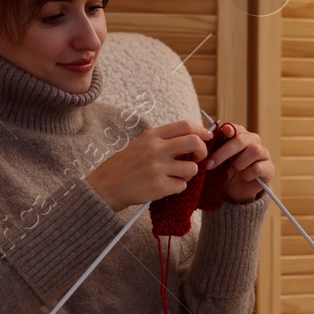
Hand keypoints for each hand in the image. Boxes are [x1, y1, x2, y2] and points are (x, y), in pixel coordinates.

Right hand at [85, 120, 208, 211]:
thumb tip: (192, 137)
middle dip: (203, 151)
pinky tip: (165, 186)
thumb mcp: (141, 144)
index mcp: (152, 136)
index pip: (185, 126)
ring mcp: (158, 168)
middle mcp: (156, 149)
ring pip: (192, 168)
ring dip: (189, 174)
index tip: (207, 137)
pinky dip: (177, 187)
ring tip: (177, 175)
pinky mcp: (159, 186)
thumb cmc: (125, 165)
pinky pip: (182, 186)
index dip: (201, 131)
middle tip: (198, 158)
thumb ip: (163, 140)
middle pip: (195, 143)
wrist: (106, 186)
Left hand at [204, 121, 273, 202]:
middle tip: (210, 164)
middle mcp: (254, 142)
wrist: (235, 190)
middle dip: (224, 152)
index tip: (224, 131)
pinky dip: (247, 174)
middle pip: (242, 140)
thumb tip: (208, 136)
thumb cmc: (226, 171)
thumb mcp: (218, 159)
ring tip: (235, 170)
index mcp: (241, 136)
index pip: (236, 128)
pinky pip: (258, 168)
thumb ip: (215, 147)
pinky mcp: (269, 168)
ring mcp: (264, 154)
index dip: (230, 129)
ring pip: (254, 151)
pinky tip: (244, 177)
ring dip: (239, 163)